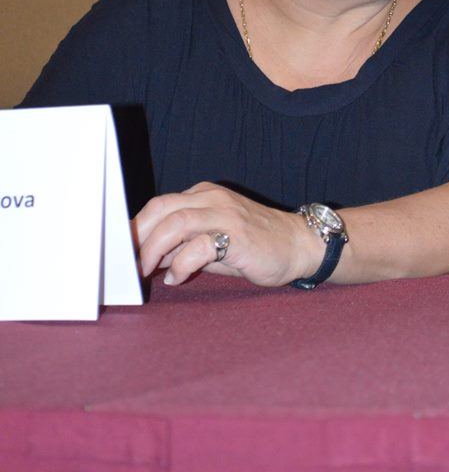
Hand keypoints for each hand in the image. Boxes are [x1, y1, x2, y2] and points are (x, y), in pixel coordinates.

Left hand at [132, 182, 322, 287]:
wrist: (299, 245)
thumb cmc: (255, 246)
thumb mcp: (213, 243)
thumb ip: (183, 246)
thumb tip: (151, 259)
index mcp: (203, 195)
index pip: (160, 205)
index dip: (138, 228)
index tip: (123, 251)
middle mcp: (212, 198)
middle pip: (162, 208)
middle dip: (140, 237)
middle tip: (129, 264)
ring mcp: (225, 214)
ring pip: (176, 222)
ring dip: (155, 249)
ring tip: (147, 271)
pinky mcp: (238, 234)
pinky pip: (200, 245)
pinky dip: (182, 263)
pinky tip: (178, 278)